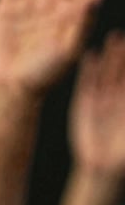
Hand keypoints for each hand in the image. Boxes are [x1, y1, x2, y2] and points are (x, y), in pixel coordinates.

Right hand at [69, 31, 124, 173]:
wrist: (102, 165)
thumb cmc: (124, 150)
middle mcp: (117, 98)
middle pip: (122, 71)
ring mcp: (100, 99)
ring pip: (106, 73)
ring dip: (110, 56)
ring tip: (114, 38)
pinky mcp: (84, 104)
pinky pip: (86, 83)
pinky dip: (88, 70)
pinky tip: (90, 56)